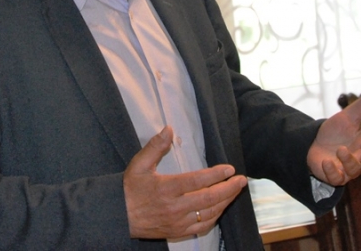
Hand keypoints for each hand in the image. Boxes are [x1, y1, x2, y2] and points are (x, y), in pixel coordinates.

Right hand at [123, 126, 247, 239]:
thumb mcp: (139, 164)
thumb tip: (169, 128)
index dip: (216, 174)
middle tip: (242, 180)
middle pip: (209, 199)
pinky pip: (202, 226)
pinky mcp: (177, 232)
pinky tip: (221, 208)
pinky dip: (215, 217)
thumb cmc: (130, 188)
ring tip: (235, 191)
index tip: (229, 169)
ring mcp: (177, 222)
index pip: (197, 181)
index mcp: (166, 189)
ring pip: (209, 213)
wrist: (119, 216)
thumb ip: (155, 146)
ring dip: (225, 202)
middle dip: (228, 189)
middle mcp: (174, 207)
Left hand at [307, 85, 360, 185]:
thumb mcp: (349, 115)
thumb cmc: (336, 131)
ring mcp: (348, 167)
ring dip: (349, 160)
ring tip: (340, 149)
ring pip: (355, 169)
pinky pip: (337, 178)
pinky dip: (332, 171)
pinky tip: (327, 162)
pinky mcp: (335, 175)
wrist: (314, 143)